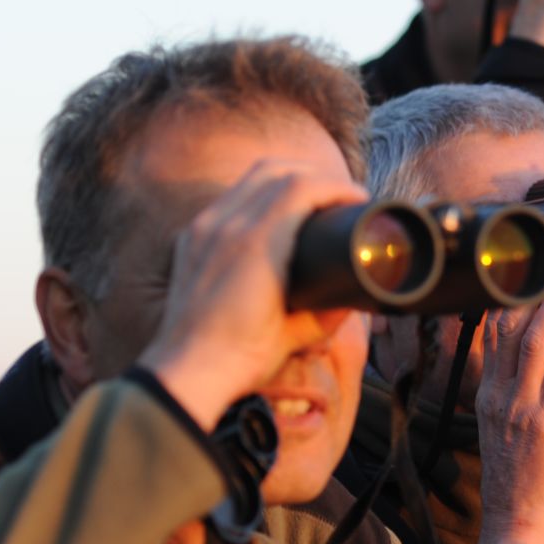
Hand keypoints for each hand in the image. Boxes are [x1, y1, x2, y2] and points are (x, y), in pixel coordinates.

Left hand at [137, 162, 364, 430]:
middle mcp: (225, 226)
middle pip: (276, 170)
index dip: (336, 186)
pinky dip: (260, 192)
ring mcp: (204, 228)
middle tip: (341, 193)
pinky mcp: (192, 237)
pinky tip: (275, 212)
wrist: (185, 373)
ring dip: (287, 177)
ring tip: (312, 195)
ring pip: (251, 177)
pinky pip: (231, 196)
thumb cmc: (239, 359)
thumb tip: (353, 298)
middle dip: (315, 174)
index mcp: (256, 245)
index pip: (301, 187)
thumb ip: (329, 313)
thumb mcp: (296, 336)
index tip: (358, 196)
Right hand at [475, 260, 543, 543]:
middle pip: (511, 326)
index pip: (492, 335)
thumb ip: (524, 392)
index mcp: (488, 396)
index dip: (509, 296)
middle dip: (533, 285)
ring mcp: (520, 408)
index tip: (525, 265)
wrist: (515, 528)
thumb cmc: (519, 484)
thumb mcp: (509, 432)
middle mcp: (498, 395)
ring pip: (537, 340)